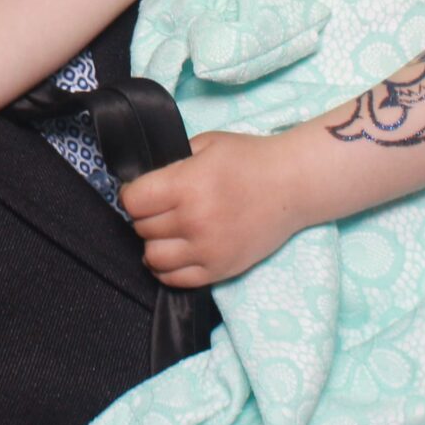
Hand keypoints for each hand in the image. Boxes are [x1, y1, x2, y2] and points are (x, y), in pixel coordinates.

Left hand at [120, 129, 307, 287]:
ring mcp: (207, 250)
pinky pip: (176, 280)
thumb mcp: (205, 145)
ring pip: (153, 257)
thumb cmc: (249, 159)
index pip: (133, 201)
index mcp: (186, 185)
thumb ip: (172, 163)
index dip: (131, 194)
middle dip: (144, 216)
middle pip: (142, 228)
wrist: (293, 185)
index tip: (139, 191)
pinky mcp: (220, 270)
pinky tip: (174, 253)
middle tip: (158, 208)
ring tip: (166, 232)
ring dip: (153, 243)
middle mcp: (194, 221)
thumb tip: (144, 182)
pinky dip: (166, 269)